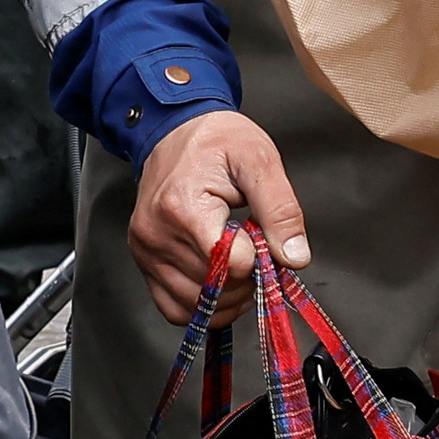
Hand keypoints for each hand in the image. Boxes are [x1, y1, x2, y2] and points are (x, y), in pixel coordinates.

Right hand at [127, 108, 308, 320]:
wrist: (174, 130)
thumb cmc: (214, 140)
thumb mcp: (258, 160)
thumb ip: (281, 210)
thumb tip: (294, 256)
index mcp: (184, 209)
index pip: (232, 266)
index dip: (259, 258)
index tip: (262, 236)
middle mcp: (157, 234)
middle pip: (216, 289)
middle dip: (247, 277)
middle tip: (254, 246)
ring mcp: (147, 252)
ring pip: (197, 306)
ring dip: (228, 296)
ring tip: (239, 262)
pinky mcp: (144, 262)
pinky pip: (173, 308)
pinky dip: (204, 306)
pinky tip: (221, 284)